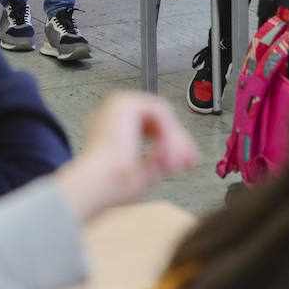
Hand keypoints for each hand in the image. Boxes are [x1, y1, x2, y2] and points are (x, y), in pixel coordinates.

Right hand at [54, 92, 199, 220]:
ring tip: (176, 164)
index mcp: (111, 130)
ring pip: (161, 116)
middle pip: (158, 120)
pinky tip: (165, 154)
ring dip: (172, 140)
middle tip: (191, 163)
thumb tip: (175, 159)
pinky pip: (160, 113)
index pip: (148, 128)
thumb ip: (158, 162)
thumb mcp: (142, 176)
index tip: (187, 164)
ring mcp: (117, 105)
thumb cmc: (112, 186)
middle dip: (177, 142)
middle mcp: (112, 114)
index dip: (170, 144)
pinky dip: (167, 134)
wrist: (97, 183)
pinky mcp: (125, 103)